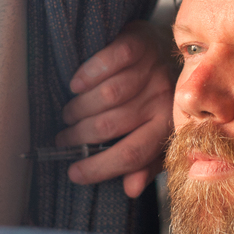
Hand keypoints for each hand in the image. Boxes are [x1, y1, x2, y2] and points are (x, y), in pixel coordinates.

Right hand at [58, 21, 176, 197]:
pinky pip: (111, 60)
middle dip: (80, 137)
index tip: (74, 173)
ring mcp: (152, 70)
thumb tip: (131, 190)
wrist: (169, 49)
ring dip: (80, 108)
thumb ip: (145, 163)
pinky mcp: (140, 43)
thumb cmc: (156, 98)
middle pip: (112, 125)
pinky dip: (89, 73)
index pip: (131, 154)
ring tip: (69, 115)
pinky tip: (76, 84)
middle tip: (64, 139)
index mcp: (166, 126)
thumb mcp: (156, 134)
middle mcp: (162, 98)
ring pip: (108, 96)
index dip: (99, 168)